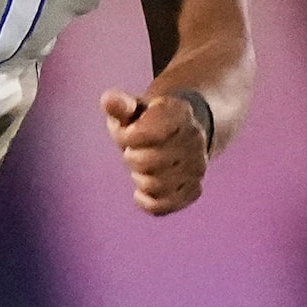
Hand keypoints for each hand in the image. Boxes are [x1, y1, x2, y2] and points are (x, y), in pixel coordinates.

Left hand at [102, 89, 209, 214]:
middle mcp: (195, 140)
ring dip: (140, 178)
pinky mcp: (193, 190)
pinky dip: (146, 201)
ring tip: (144, 166)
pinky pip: (161, 206)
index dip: (128, 136)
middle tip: (135, 150)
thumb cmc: (147, 120)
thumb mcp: (134, 107)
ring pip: (154, 186)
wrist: (182, 131)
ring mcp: (197, 167)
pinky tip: (142, 191)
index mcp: (179, 113)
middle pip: (147, 162)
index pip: (146, 134)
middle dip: (132, 157)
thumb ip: (120, 105)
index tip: (129, 132)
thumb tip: (108, 100)